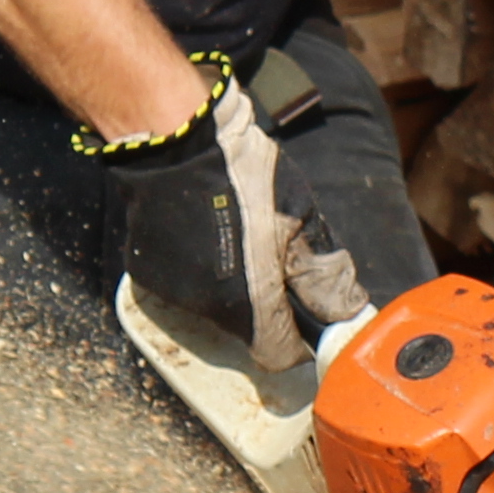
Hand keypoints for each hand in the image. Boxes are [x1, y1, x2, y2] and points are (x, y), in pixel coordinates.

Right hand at [96, 57, 356, 371]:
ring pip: (216, 306)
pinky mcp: (148, 272)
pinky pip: (185, 284)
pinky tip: (206, 228)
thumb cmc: (246, 175)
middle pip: (249, 328)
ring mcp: (173, 292)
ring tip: (238, 234)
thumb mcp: (301, 217)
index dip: (299, 338)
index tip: (306, 311)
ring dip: (233, 285)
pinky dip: (200, 267)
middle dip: (267, 304)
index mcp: (252, 305)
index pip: (280, 355)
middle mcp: (208, 311)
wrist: (176, 137)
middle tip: (276, 256)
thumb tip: (345, 313)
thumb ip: (325, 274)